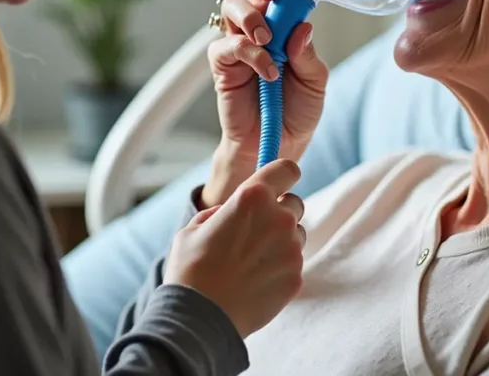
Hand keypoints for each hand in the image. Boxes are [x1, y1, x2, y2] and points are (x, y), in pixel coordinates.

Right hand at [164, 159, 305, 338]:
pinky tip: (257, 279)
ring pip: (297, 233)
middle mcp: (278, 218)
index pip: (287, 169)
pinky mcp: (297, 275)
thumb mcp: (194, 227)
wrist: (199, 321)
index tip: (279, 182)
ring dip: (282, 240)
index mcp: (253, 197)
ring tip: (253, 260)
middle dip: (279, 211)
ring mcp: (291, 248)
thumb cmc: (191, 270)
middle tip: (256, 231)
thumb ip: (220, 211)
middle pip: (295, 202)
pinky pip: (295, 261)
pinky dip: (281, 266)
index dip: (283, 174)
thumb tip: (230, 211)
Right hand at [205, 0, 328, 203]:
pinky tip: (267, 71)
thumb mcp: (315, 82)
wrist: (279, 144)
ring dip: (251, 16)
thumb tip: (302, 28)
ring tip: (268, 40)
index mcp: (284, 24)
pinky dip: (249, 53)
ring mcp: (238, 43)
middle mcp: (259, 27)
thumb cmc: (297, 109)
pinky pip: (226, 46)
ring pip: (232, 7)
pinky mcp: (222, 65)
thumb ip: (308, 55)